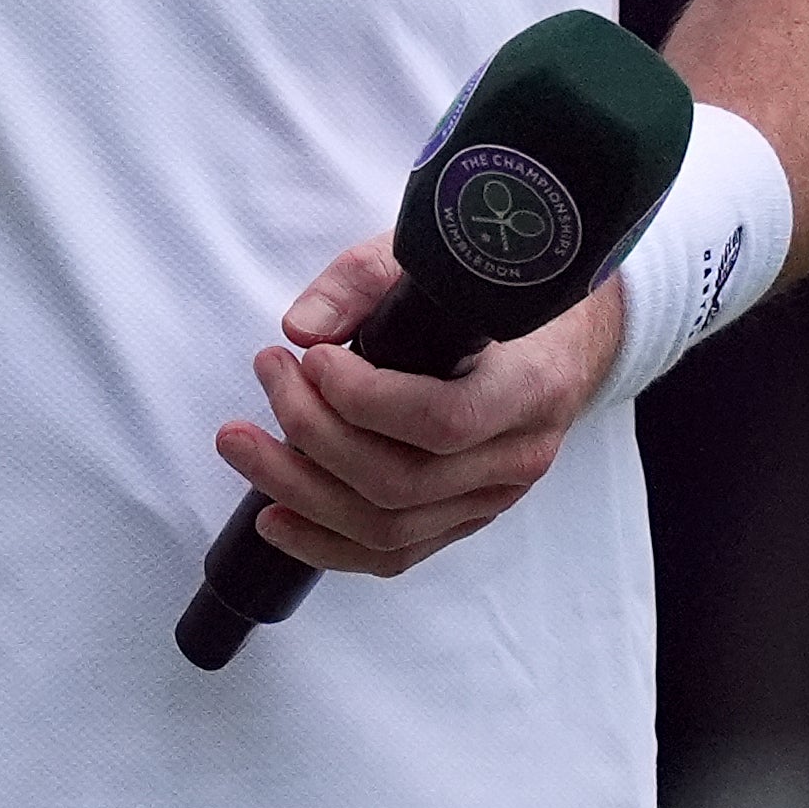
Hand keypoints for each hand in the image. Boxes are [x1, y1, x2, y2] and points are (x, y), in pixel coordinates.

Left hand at [212, 237, 616, 577]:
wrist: (567, 335)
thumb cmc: (500, 289)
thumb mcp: (442, 254)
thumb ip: (365, 280)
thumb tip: (300, 328)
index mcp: (530, 385)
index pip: (442, 419)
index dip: (362, 398)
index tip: (311, 357)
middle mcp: (517, 456)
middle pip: (400, 480)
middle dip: (310, 433)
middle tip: (267, 371)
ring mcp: (493, 497)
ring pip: (389, 527)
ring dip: (300, 489)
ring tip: (241, 442)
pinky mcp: (465, 518)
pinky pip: (395, 553)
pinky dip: (326, 543)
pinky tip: (274, 516)